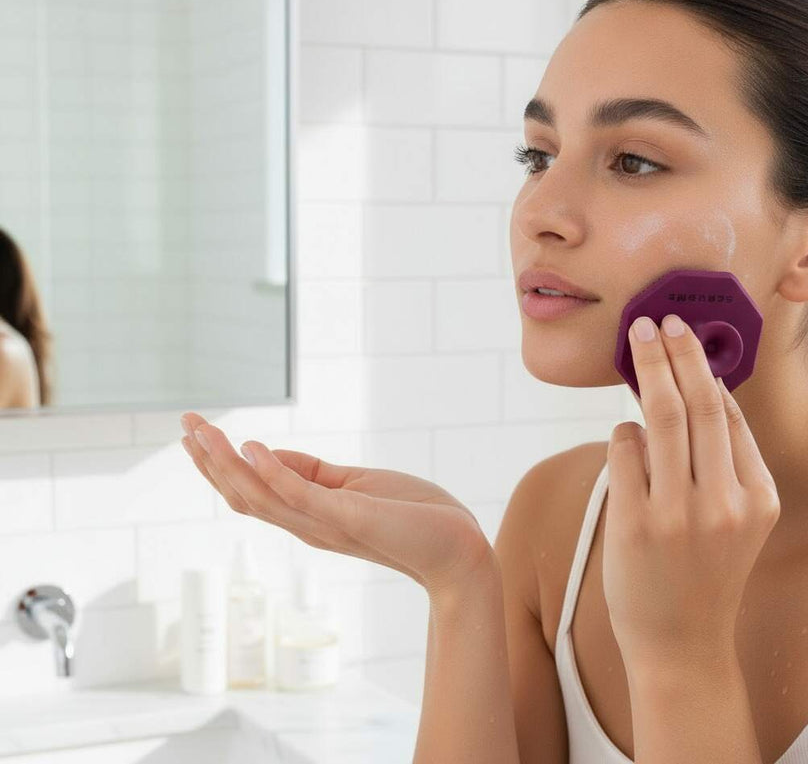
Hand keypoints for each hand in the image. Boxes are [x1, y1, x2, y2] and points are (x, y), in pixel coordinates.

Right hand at [179, 412, 493, 595]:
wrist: (457, 548)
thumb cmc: (411, 516)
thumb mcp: (354, 486)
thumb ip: (312, 473)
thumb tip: (268, 453)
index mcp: (307, 517)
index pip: (250, 492)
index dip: (219, 464)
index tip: (196, 431)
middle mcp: (307, 525)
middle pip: (243, 496)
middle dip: (210, 462)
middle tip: (184, 424)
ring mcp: (325, 524)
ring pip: (261, 496)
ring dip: (226, 463)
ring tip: (201, 430)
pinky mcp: (349, 516)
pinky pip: (301, 496)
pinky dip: (272, 473)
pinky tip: (251, 446)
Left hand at [603, 313, 780, 670]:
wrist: (680, 642)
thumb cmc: (702, 571)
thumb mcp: (735, 520)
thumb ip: (723, 463)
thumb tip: (696, 391)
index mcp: (758, 498)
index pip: (730, 416)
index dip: (706, 368)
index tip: (689, 336)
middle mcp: (725, 504)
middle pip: (699, 404)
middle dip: (677, 352)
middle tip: (658, 320)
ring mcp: (679, 514)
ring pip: (661, 417)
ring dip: (647, 371)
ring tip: (637, 342)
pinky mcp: (636, 523)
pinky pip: (624, 449)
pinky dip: (624, 431)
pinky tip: (627, 432)